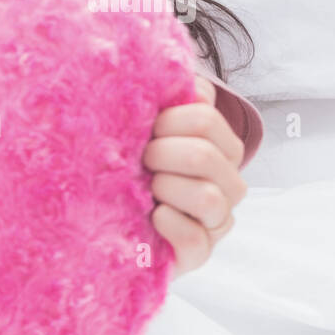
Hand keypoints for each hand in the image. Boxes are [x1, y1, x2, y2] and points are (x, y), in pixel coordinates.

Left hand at [144, 74, 246, 278]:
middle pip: (205, 156)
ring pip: (208, 198)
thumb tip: (186, 80)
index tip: (146, 129)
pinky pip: (197, 240)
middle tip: (140, 161)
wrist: (108, 226)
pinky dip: (171, 225)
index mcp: (219, 148)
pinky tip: (152, 216)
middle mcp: (227, 184)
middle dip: (161, 154)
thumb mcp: (145, 132)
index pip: (206, 119)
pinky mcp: (199, 254)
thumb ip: (168, 103)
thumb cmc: (130, 170)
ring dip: (166, 188)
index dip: (168, 120)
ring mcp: (215, 221)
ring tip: (145, 190)